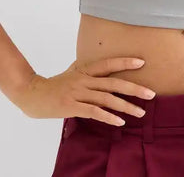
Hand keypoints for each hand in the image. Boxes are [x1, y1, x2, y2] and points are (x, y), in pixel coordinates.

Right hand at [14, 57, 155, 124]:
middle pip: (113, 83)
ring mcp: (77, 93)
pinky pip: (93, 112)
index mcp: (85, 69)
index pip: (108, 64)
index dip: (125, 62)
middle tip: (151, 93)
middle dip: (134, 88)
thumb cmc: (55, 83)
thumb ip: (87, 69)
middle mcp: (83, 79)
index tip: (142, 62)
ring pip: (106, 99)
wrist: (32, 93)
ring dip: (126, 106)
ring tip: (141, 112)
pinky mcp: (71, 106)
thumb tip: (102, 65)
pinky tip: (119, 122)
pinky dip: (108, 117)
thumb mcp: (72, 71)